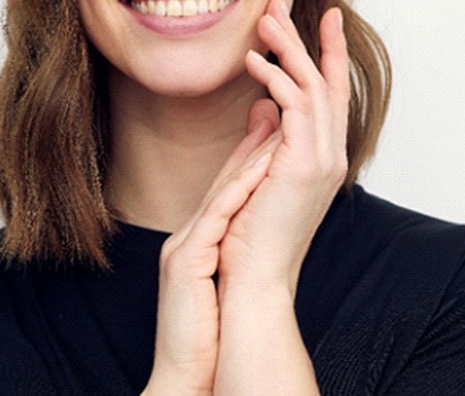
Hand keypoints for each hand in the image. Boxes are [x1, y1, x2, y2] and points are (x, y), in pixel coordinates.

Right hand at [144, 120, 281, 394]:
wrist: (185, 375)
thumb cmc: (204, 332)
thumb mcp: (222, 278)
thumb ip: (236, 244)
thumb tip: (259, 222)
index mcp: (199, 238)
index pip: (230, 186)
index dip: (254, 150)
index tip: (280, 117)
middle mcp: (189, 234)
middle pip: (225, 176)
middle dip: (254, 137)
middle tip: (279, 97)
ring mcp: (184, 244)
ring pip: (222, 189)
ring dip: (250, 153)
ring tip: (276, 118)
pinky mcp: (185, 261)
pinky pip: (215, 218)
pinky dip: (238, 191)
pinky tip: (260, 170)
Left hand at [220, 0, 350, 295]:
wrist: (254, 278)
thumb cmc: (251, 232)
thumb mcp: (259, 173)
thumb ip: (265, 138)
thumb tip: (263, 105)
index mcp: (323, 156)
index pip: (330, 94)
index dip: (327, 54)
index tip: (320, 20)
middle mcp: (331, 153)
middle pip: (324, 81)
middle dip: (306, 39)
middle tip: (280, 5)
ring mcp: (323, 159)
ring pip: (312, 85)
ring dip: (289, 48)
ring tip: (264, 19)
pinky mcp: (304, 164)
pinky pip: (297, 105)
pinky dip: (276, 77)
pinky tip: (254, 61)